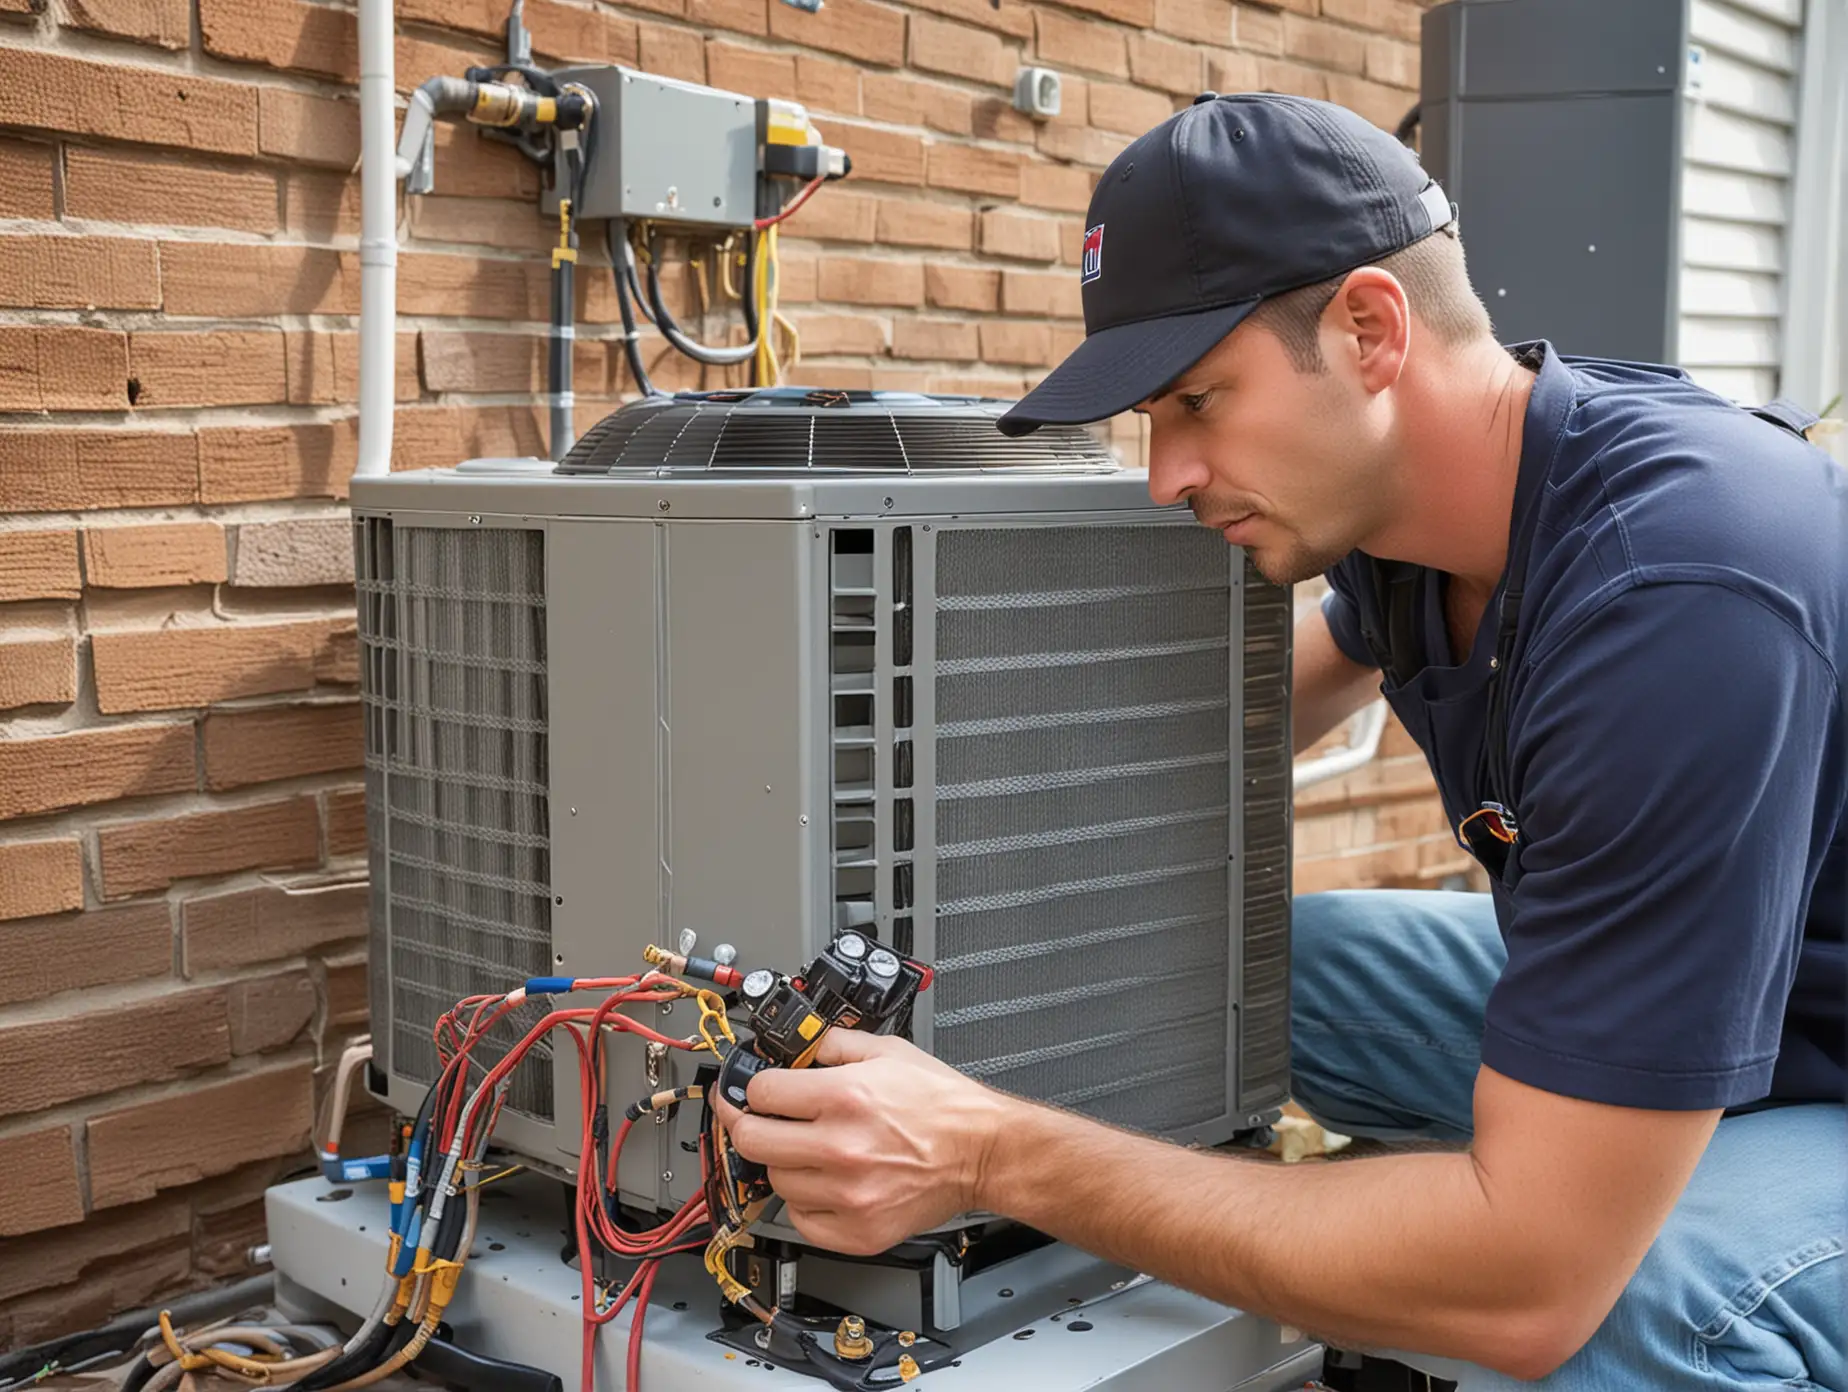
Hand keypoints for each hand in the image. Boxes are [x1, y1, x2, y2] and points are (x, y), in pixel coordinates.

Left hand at [710, 1030, 1011, 1255]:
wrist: (982, 1151)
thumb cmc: (941, 1104)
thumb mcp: (887, 1051)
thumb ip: (833, 1044)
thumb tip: (796, 1049)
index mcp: (844, 1097)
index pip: (760, 1094)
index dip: (753, 1087)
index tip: (752, 1090)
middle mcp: (840, 1148)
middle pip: (752, 1141)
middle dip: (749, 1124)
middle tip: (757, 1119)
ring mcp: (847, 1194)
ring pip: (775, 1180)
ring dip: (783, 1162)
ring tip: (809, 1149)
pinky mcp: (857, 1230)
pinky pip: (801, 1219)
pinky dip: (804, 1202)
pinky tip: (822, 1183)